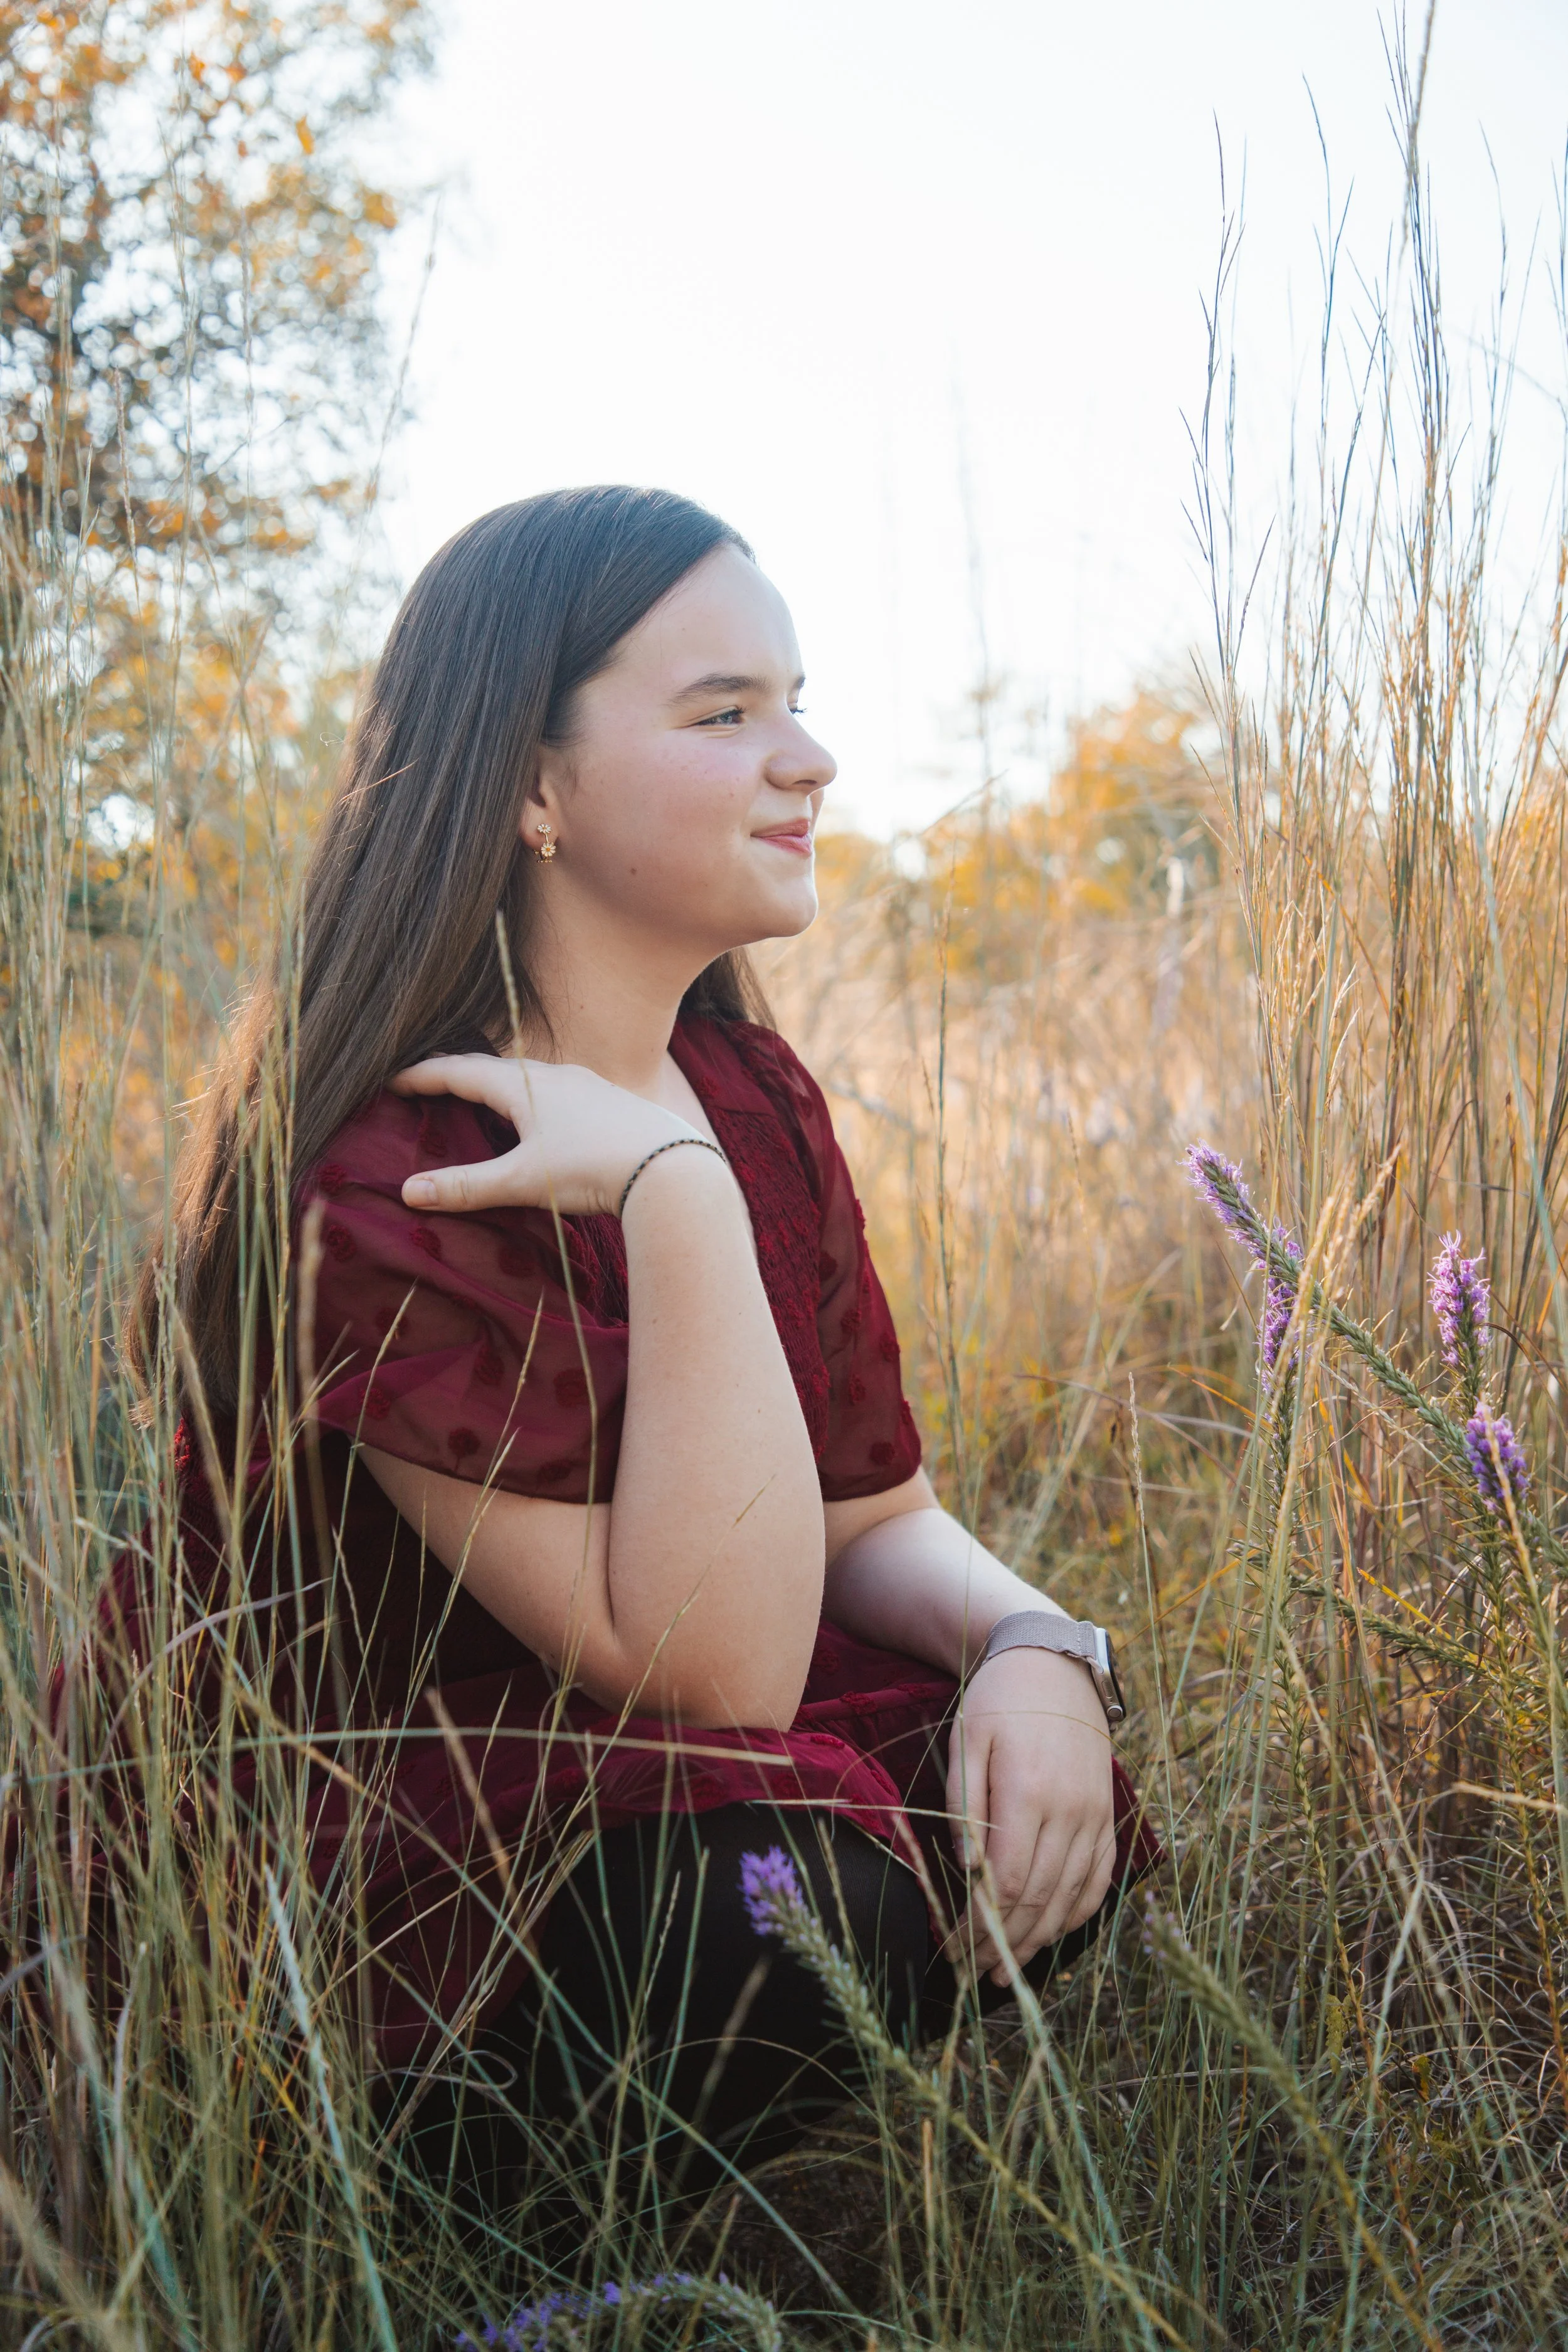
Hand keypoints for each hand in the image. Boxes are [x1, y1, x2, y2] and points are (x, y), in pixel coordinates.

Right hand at [391, 1053, 705, 1218]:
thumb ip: (466, 1187)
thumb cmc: (592, 1169)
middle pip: (496, 1069)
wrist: (672, 1168)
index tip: (394, 1078)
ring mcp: (589, 1086)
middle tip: (430, 1085)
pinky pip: (561, 1094)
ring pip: (532, 1079)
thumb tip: (408, 1191)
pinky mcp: (613, 1104)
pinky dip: (535, 1102)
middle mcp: (557, 1075)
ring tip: (482, 1101)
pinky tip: (544, 1122)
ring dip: (501, 1088)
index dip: (424, 1075)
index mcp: (525, 1084)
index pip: (461, 1071)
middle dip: (459, 1077)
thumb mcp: (523, 1181)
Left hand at [944, 1644, 1116, 1985]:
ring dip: (1039, 1940)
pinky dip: (1077, 1913)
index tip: (953, 1950)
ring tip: (1009, 1970)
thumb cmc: (998, 1702)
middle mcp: (1069, 1810)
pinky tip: (1052, 1933)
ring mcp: (1094, 1815)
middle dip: (1003, 1944)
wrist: (1053, 1664)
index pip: (1006, 1883)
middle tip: (974, 1974)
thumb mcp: (966, 1741)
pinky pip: (1098, 1878)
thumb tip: (969, 1871)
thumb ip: (965, 1806)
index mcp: (1028, 1792)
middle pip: (1038, 1899)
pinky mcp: (1107, 1815)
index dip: (981, 1926)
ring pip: (1070, 1897)